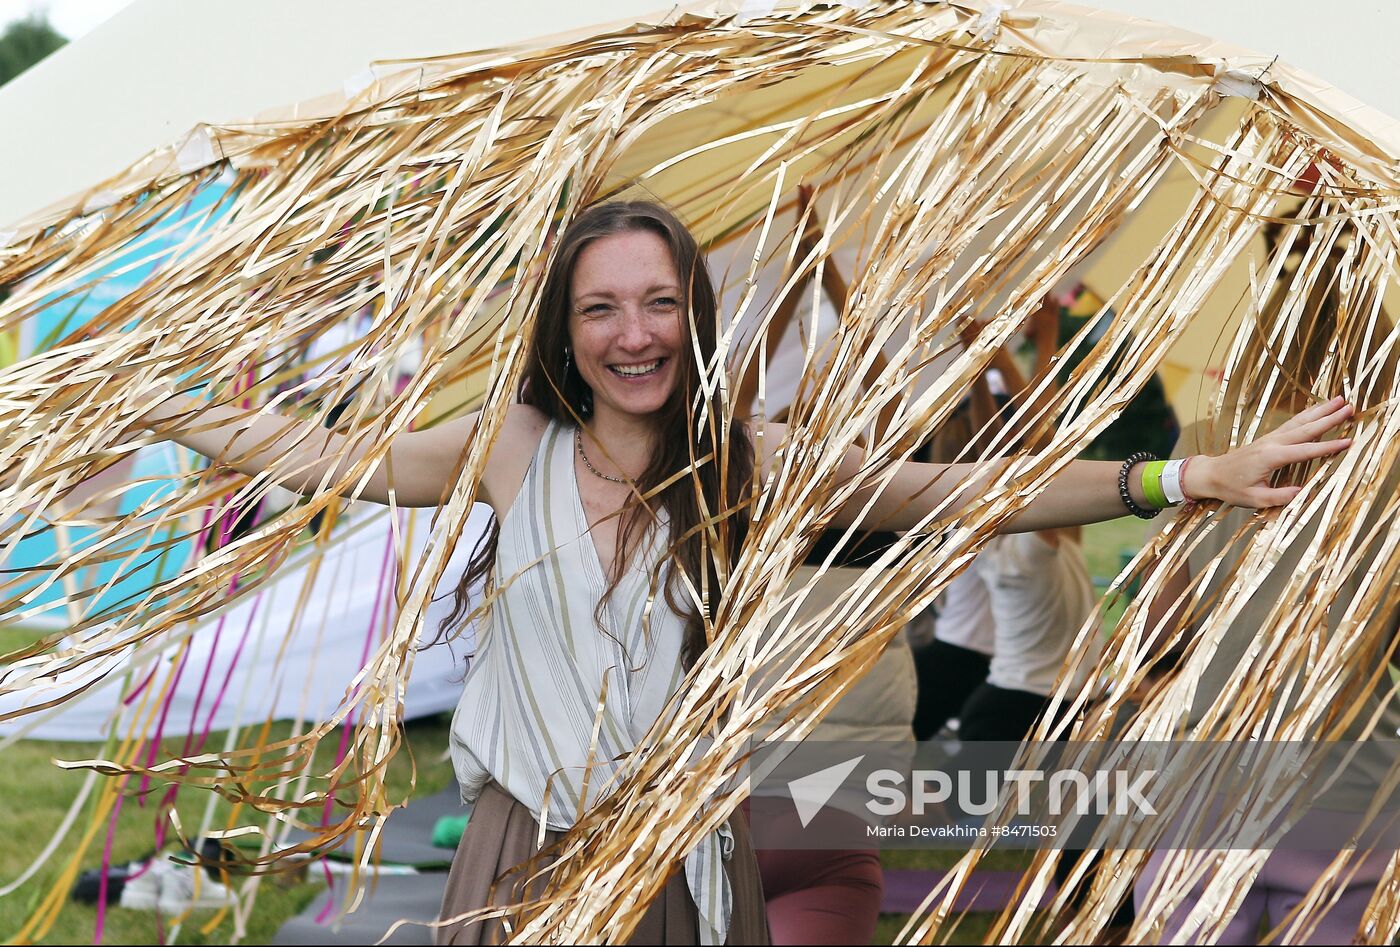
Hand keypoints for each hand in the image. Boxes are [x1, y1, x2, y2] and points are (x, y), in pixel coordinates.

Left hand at [1190, 396, 1353, 507]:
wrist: (1210, 474)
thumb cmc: (1230, 488)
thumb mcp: (1255, 499)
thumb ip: (1280, 496)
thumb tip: (1304, 492)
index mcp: (1270, 457)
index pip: (1305, 451)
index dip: (1328, 447)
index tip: (1348, 441)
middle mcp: (1271, 443)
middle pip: (1305, 429)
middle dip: (1329, 418)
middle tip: (1350, 408)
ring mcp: (1269, 439)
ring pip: (1299, 422)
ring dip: (1320, 410)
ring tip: (1340, 400)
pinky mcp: (1268, 439)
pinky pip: (1291, 424)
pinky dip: (1307, 415)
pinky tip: (1318, 409)